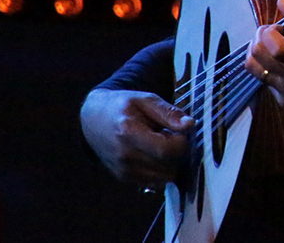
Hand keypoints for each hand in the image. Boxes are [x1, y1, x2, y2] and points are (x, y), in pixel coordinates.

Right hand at [79, 88, 194, 187]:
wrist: (93, 120)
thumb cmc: (122, 106)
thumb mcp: (146, 99)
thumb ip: (169, 112)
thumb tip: (190, 124)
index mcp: (129, 133)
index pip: (166, 151)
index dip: (180, 143)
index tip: (178, 132)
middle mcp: (125, 156)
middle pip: (167, 166)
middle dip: (176, 153)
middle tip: (169, 136)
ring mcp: (124, 171)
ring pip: (164, 177)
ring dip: (170, 163)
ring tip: (160, 145)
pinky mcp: (125, 179)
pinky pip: (155, 182)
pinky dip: (160, 170)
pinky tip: (153, 155)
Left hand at [244, 0, 283, 121]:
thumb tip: (281, 2)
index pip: (276, 48)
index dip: (270, 32)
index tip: (280, 27)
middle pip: (257, 55)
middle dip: (260, 37)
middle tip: (272, 32)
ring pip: (253, 67)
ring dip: (257, 51)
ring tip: (269, 45)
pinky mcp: (283, 102)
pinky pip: (265, 79)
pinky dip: (268, 66)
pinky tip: (282, 63)